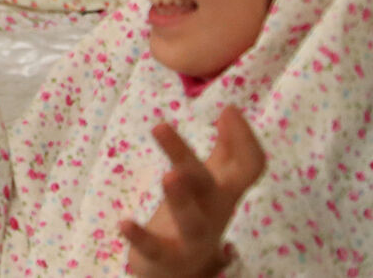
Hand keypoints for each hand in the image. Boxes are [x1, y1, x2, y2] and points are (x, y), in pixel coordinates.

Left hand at [118, 109, 266, 277]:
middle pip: (207, 183)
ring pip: (191, 219)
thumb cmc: (199, 213)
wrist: (184, 270)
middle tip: (160, 126)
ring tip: (168, 176)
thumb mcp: (213, 181)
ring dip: (180, 198)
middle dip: (185, 156)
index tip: (229, 109)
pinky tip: (124, 222)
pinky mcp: (169, 257)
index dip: (245, 140)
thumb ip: (225, 150)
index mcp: (224, 191)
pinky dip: (141, 237)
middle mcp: (213, 212)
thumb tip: (232, 110)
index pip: (248, 167)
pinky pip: (156, 248)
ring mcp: (193, 237)